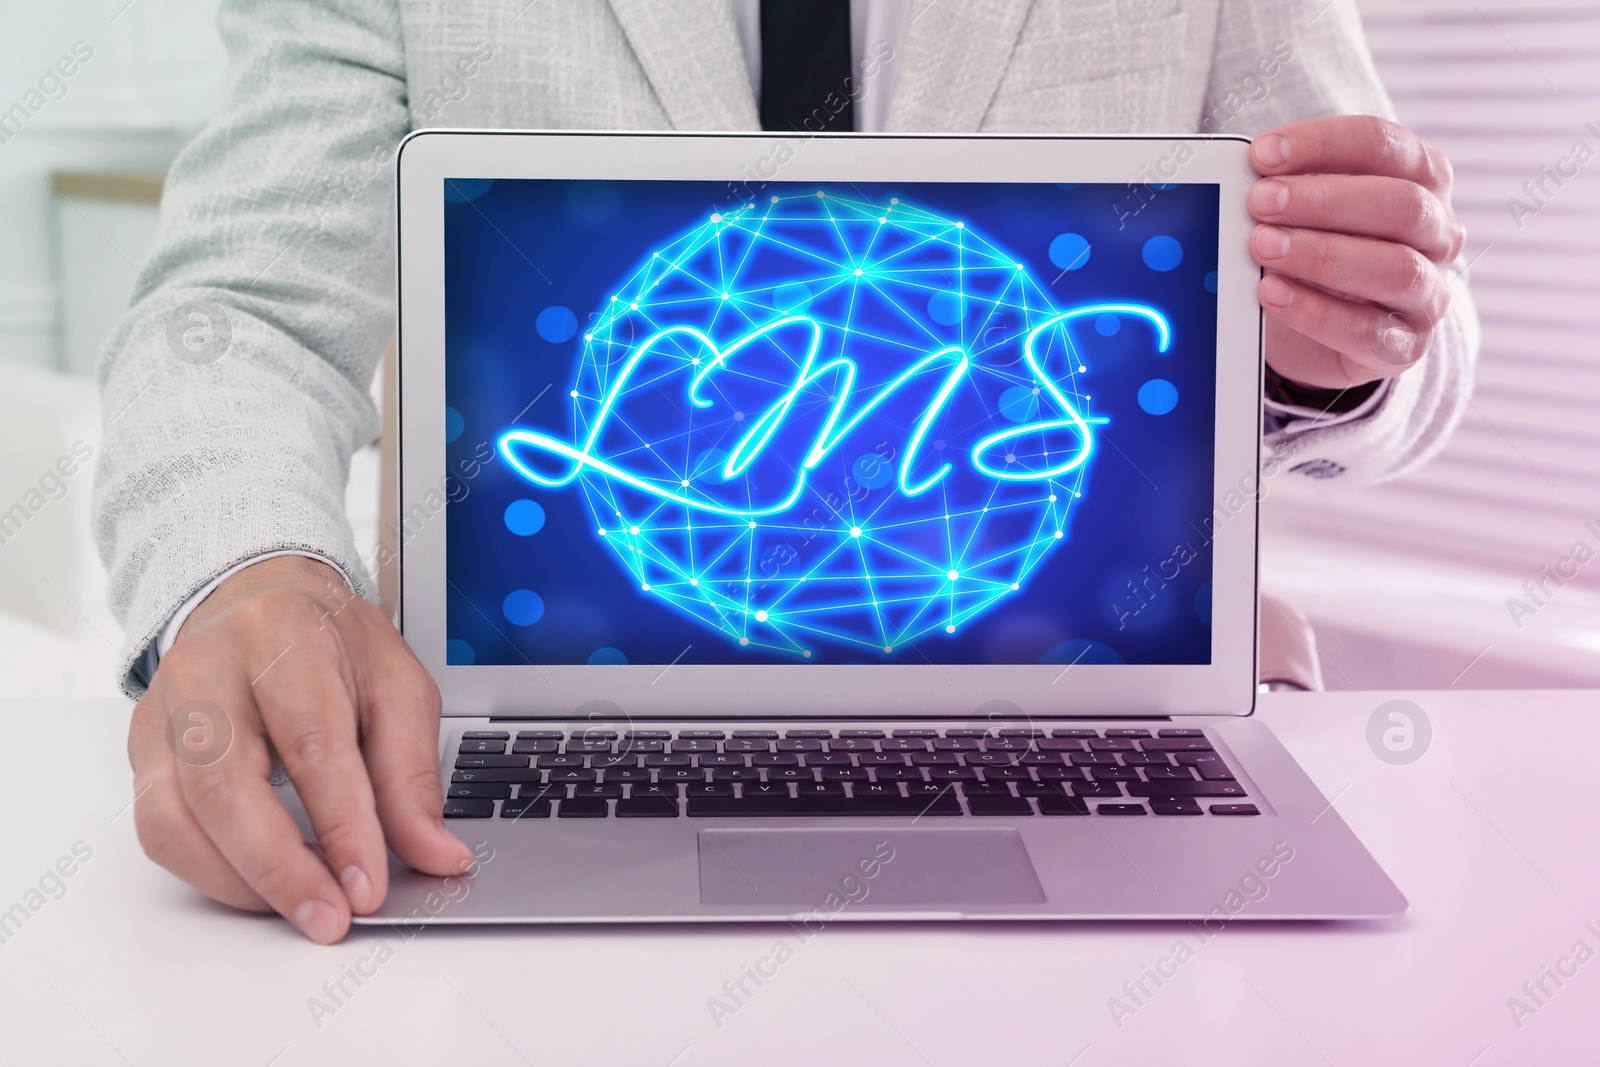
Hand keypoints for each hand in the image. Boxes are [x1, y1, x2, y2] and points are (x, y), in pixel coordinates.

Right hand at [127, 555, 472, 942]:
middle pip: (224, 786)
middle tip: (329, 917)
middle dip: (279, 869)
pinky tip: (263, 883)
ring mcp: (162, 710)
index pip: (310, 743)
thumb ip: (413, 778)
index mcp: (283, 636)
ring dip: (240, 881)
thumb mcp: (398, 689)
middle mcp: (208, 669)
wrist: (262, 600)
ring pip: (174, 818)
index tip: (368, 887)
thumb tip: (436, 856)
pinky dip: (211, 872)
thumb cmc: (332, 644)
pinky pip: (158, 828)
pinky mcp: (141, 749)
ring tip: (302, 907)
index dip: (342, 827)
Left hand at [1248, 115, 1465, 389]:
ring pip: (1396, 267)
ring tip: (1263, 247)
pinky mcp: (1405, 347)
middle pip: (1401, 204)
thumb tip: (1243, 177)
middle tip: (1260, 202)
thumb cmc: (1318, 251)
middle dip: (1324, 199)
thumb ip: (1289, 189)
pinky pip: (1368, 331)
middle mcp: (1437, 233)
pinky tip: (1271, 294)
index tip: (1262, 154)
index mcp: (1421, 179)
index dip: (1322, 143)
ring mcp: (1429, 292)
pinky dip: (1314, 312)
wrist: (1323, 331)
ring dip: (1321, 254)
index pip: (1383, 145)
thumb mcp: (1306, 213)